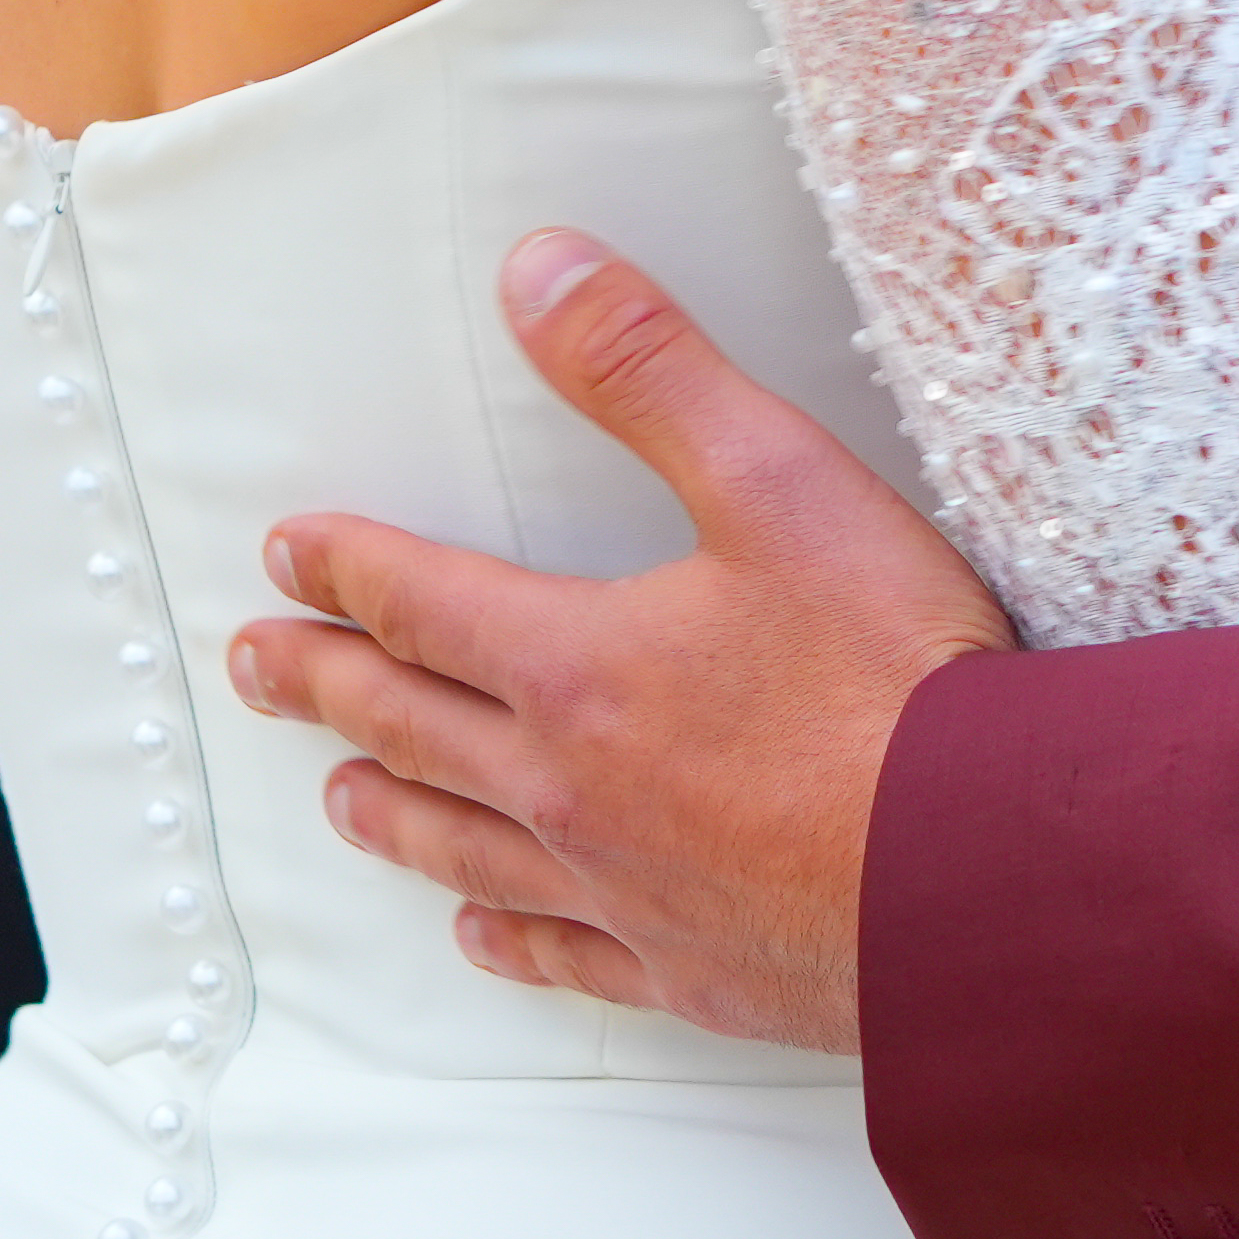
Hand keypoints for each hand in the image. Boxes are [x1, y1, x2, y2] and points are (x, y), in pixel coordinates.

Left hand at [230, 229, 1007, 1052]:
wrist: (984, 871)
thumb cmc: (895, 678)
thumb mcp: (776, 480)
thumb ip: (648, 371)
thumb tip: (538, 272)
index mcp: (580, 667)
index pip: (423, 604)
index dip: (346, 569)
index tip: (283, 554)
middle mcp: (573, 786)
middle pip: (411, 725)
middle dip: (325, 683)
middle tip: (255, 665)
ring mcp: (623, 889)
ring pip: (464, 843)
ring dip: (390, 807)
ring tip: (338, 790)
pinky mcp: (687, 966)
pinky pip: (560, 950)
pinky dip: (502, 933)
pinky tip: (478, 927)